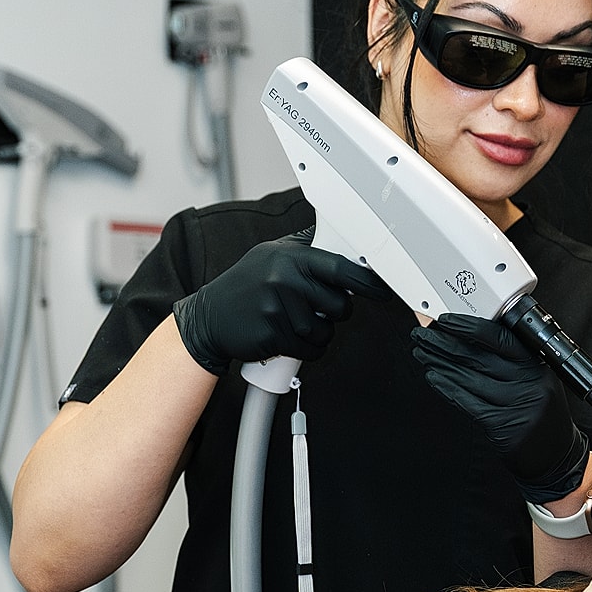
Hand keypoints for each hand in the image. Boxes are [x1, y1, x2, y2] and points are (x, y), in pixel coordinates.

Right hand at [173, 230, 390, 373]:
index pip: (341, 268)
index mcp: (289, 257)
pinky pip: (310, 350)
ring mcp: (277, 309)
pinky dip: (306, 350)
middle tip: (315, 309)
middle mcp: (284, 279)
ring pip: (326, 332)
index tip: (382, 290)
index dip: (367, 281)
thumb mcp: (270, 256)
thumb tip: (341, 241)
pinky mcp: (273, 336)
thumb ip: (305, 249)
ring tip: (294, 322)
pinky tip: (289, 338)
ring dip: (317, 334)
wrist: (209, 318)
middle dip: (335, 313)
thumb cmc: (245, 287)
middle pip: (340, 306)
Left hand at [410, 313, 589, 502]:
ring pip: (468, 379)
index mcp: (536, 365)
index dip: (468, 327)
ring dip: (439, 363)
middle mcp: (528, 383)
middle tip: (422, 334)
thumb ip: (510, 360)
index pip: (499, 338)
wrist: (557, 455)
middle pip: (478, 357)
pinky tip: (433, 377)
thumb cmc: (542, 413)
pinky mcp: (502, 426)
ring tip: (421, 353)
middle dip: (444, 343)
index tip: (445, 321)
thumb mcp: (537, 379)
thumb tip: (467, 336)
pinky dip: (447, 388)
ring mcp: (516, 406)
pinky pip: (467, 402)